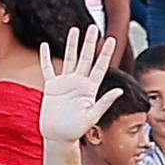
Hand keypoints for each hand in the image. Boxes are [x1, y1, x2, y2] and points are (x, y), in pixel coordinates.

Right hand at [37, 25, 120, 149]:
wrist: (58, 136)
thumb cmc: (75, 130)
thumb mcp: (92, 116)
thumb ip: (104, 103)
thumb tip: (119, 90)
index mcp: (90, 89)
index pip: (100, 67)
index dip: (105, 53)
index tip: (111, 39)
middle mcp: (79, 83)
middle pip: (85, 58)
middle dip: (89, 43)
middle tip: (93, 28)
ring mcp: (65, 83)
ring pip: (69, 59)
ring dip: (71, 45)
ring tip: (74, 30)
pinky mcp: (52, 87)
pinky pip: (48, 69)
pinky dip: (45, 57)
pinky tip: (44, 45)